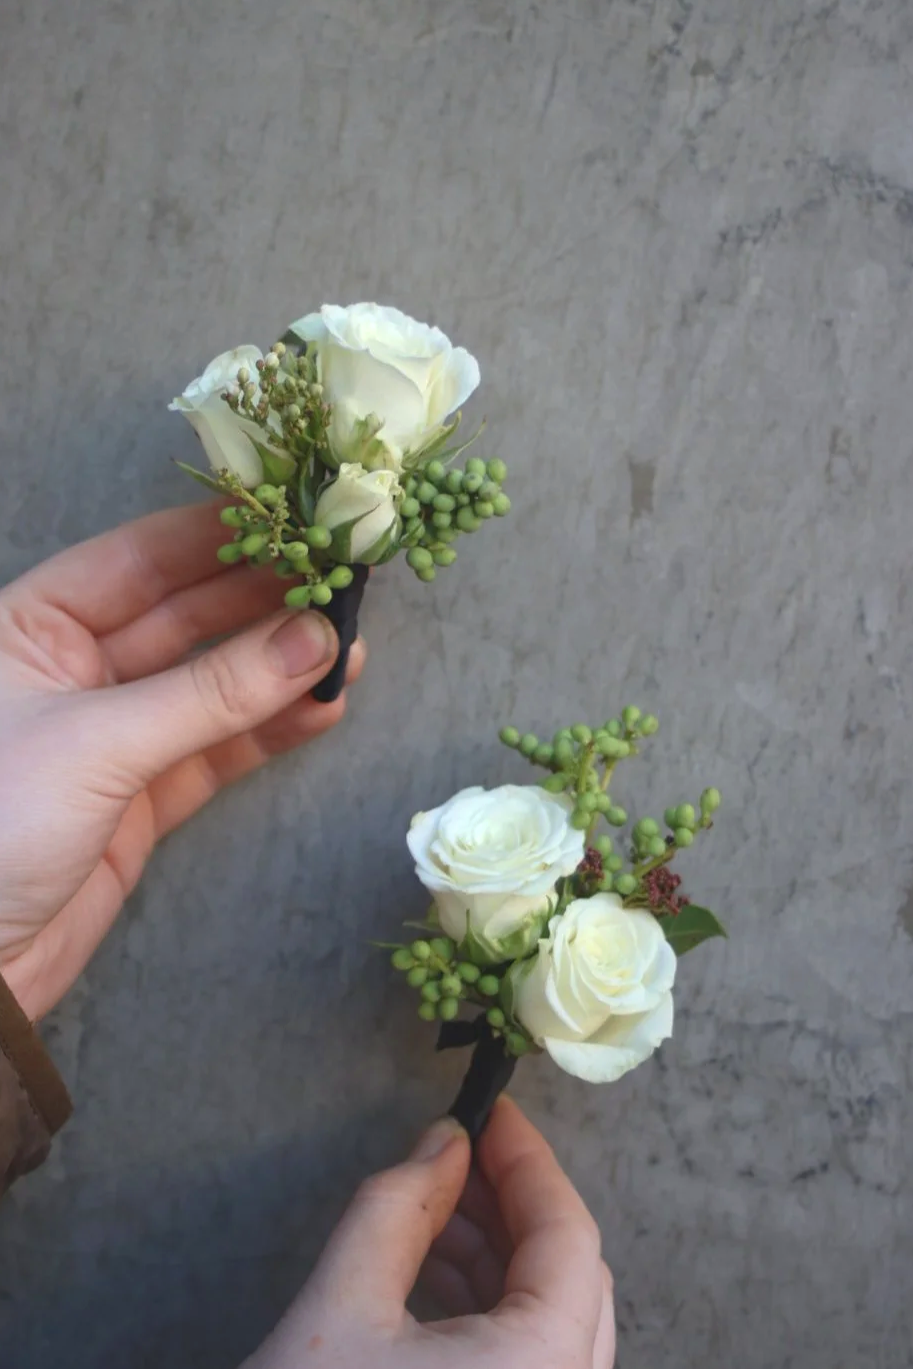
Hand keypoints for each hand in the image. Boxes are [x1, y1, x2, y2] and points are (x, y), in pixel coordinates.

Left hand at [0, 502, 364, 1019]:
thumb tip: (312, 640)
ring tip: (348, 650)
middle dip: (262, 604)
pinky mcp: (139, 799)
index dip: (217, 537)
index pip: (137, 559)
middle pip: (183, 617)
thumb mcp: (95, 744)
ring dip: (278, 669)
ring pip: (208, 686)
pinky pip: (215, 750)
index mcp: (28, 627)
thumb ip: (209, 694)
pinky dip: (268, 731)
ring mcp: (109, 735)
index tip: (295, 519)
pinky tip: (321, 707)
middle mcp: (69, 670)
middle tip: (340, 587)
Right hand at [244, 1097, 614, 1368]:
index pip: (569, 1240)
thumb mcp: (340, 1309)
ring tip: (434, 1206)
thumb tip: (444, 1143)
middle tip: (462, 1154)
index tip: (496, 1111)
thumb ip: (398, 1208)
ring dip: (498, 1257)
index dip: (531, 1163)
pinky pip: (524, 1363)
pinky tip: (430, 1272)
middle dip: (514, 1207)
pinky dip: (488, 1310)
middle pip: (570, 1283)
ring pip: (549, 1325)